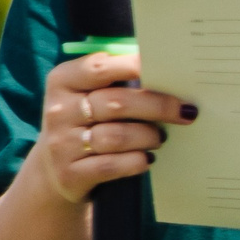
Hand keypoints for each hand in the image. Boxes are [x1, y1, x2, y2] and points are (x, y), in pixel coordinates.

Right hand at [23, 52, 195, 203]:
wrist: (54, 171)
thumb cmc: (85, 122)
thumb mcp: (88, 95)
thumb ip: (118, 80)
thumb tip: (167, 71)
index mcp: (63, 81)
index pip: (99, 67)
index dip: (134, 66)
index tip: (167, 69)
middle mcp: (59, 110)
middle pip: (117, 103)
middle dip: (158, 106)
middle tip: (185, 111)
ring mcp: (62, 144)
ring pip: (118, 136)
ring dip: (148, 136)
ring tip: (160, 137)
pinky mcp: (70, 174)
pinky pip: (113, 165)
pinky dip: (136, 161)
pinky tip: (147, 159)